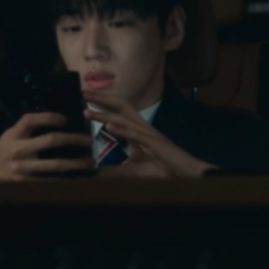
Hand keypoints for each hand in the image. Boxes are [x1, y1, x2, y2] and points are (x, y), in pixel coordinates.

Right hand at [0, 112, 94, 180]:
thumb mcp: (7, 139)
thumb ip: (25, 132)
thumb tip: (55, 123)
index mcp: (12, 136)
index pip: (30, 120)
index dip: (49, 116)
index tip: (65, 119)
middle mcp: (18, 151)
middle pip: (51, 140)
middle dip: (74, 139)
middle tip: (89, 141)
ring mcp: (23, 170)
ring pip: (56, 165)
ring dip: (77, 163)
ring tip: (90, 162)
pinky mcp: (27, 186)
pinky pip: (51, 182)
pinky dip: (67, 180)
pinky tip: (79, 179)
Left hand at [83, 91, 215, 178]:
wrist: (187, 175)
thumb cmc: (164, 170)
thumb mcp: (133, 171)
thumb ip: (114, 171)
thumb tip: (94, 172)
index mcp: (137, 131)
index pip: (118, 112)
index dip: (102, 103)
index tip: (83, 98)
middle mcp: (142, 128)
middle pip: (121, 106)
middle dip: (101, 99)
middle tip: (81, 93)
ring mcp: (149, 134)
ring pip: (125, 118)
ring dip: (105, 114)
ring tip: (86, 110)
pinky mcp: (155, 143)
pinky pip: (136, 134)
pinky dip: (122, 129)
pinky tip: (108, 126)